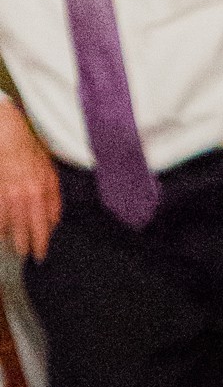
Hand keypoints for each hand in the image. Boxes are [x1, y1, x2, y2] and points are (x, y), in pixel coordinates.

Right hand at [0, 103, 60, 261]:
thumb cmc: (31, 152)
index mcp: (43, 191)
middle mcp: (26, 194)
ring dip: (10, 237)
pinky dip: (0, 224)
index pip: (44, 225)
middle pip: (26, 228)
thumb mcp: (51, 174)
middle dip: (25, 245)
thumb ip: (54, 199)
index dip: (41, 243)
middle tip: (25, 254)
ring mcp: (9, 191)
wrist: (8, 132)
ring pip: (9, 223)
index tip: (40, 255)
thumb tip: (54, 222)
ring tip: (12, 246)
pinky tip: (1, 231)